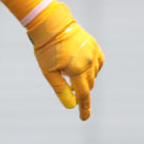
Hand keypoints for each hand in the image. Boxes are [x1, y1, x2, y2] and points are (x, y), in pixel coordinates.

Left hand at [26, 2, 104, 120]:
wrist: (52, 25)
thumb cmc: (46, 50)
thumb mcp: (49, 72)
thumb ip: (61, 89)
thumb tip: (70, 105)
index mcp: (77, 69)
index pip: (83, 95)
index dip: (84, 108)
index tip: (84, 119)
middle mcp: (89, 61)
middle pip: (88, 85)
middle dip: (81, 91)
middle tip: (71, 92)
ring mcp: (94, 53)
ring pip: (93, 75)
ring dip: (84, 79)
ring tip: (69, 71)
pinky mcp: (95, 47)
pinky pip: (97, 64)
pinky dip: (90, 69)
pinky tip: (80, 66)